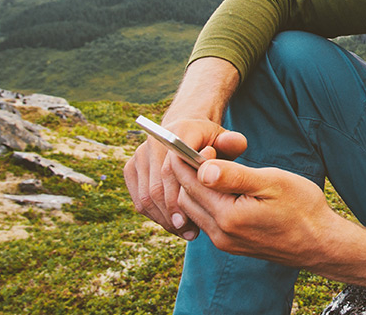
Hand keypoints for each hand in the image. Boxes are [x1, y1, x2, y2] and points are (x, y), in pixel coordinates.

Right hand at [124, 119, 246, 239]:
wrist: (188, 131)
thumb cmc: (213, 142)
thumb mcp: (227, 141)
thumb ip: (233, 143)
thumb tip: (227, 146)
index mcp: (177, 133)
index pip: (171, 170)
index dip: (178, 198)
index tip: (188, 221)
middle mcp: (154, 142)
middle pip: (155, 187)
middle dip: (171, 215)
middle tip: (190, 233)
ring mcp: (140, 155)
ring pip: (145, 197)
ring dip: (164, 219)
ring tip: (185, 232)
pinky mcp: (132, 168)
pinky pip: (139, 199)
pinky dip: (155, 215)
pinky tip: (174, 225)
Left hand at [171, 156, 335, 266]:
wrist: (320, 242)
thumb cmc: (302, 207)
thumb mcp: (273, 182)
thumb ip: (235, 176)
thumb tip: (202, 168)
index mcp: (228, 216)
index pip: (190, 183)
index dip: (188, 159)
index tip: (200, 141)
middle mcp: (220, 233)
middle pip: (186, 197)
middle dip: (189, 173)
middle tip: (210, 152)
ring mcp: (224, 242)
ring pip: (194, 210)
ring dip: (197, 188)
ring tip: (218, 167)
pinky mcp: (231, 244)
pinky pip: (207, 220)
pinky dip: (208, 201)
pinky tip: (226, 188)